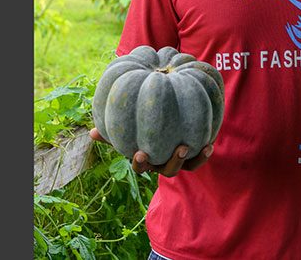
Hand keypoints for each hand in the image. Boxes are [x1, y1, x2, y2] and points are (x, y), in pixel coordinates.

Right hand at [89, 128, 213, 177]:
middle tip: (177, 149)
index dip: (140, 163)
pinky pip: (199, 160)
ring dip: (187, 159)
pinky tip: (209, 142)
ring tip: (188, 146)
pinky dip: (203, 154)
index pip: (141, 167)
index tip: (139, 153)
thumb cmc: (143, 131)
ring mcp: (179, 162)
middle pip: (165, 170)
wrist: (170, 131)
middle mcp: (162, 163)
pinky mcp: (193, 157)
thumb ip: (112, 132)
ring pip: (183, 167)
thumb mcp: (127, 131)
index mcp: (146, 160)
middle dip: (168, 162)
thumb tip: (91, 132)